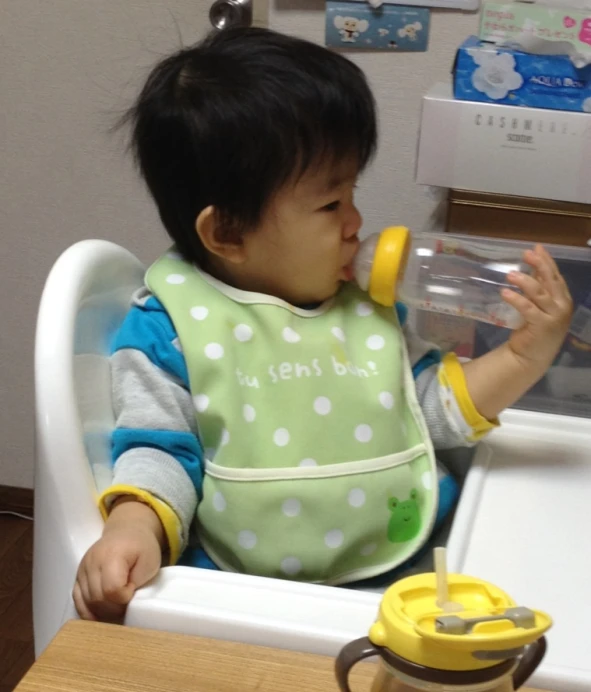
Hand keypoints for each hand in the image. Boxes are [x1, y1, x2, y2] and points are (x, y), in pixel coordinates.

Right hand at [73, 501, 162, 621]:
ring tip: (117, 605)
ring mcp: (82, 569)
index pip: (112, 589)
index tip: (133, 590)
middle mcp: (92, 562)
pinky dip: (88, 611)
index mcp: (112, 555)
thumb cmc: (141, 547)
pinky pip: (77, 600)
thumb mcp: (150, 562)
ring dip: (103, 611)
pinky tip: (99, 616)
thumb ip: (139, 582)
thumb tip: (124, 600)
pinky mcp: (78, 576)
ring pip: (87, 602)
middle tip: (127, 603)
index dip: (125, 597)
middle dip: (114, 608)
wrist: (127, 532)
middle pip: (97, 598)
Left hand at [503, 245, 572, 369]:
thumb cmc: (534, 329)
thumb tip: (531, 265)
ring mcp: (554, 316)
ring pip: (540, 293)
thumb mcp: (538, 306)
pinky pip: (528, 308)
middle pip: (551, 281)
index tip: (536, 248)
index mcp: (563, 299)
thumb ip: (538, 288)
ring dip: (525, 281)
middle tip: (525, 254)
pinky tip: (504, 293)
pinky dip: (516, 299)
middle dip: (539, 265)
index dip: (547, 261)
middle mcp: (562, 306)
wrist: (531, 357)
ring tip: (510, 274)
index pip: (556, 276)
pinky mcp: (542, 326)